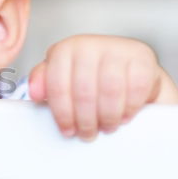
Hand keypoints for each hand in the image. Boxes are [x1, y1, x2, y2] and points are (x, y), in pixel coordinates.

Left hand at [27, 34, 177, 140]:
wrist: (132, 70)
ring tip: (106, 127)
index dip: (62, 112)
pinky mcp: (143, 58)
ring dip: (108, 116)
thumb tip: (34, 92)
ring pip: (110, 90)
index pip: (57, 83)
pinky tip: (124, 116)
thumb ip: (45, 83)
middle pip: (84, 90)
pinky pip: (135, 88)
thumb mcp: (65, 78)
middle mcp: (90, 44)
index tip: (67, 130)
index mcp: (66, 49)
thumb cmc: (92, 78)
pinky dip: (129, 108)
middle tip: (88, 134)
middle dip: (85, 119)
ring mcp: (118, 48)